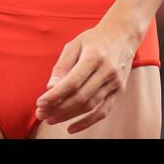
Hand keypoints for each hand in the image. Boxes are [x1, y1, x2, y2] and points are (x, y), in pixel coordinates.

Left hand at [35, 19, 139, 133]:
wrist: (123, 34)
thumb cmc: (95, 39)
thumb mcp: (75, 44)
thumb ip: (62, 65)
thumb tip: (50, 87)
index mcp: (94, 56)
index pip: (72, 82)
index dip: (55, 95)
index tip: (40, 103)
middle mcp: (107, 70)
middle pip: (80, 96)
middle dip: (58, 108)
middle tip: (42, 114)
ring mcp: (115, 82)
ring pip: (90, 106)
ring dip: (68, 116)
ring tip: (51, 119)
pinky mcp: (119, 91)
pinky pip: (103, 111)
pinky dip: (87, 122)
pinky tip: (71, 128)